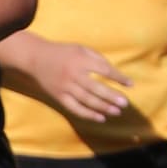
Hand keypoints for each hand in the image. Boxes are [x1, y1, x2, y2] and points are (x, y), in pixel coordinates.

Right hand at [0, 32, 132, 125]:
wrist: (36, 58)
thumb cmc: (63, 52)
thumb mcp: (81, 49)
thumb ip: (97, 59)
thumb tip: (114, 73)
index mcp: (81, 61)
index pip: (104, 70)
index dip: (118, 78)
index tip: (130, 84)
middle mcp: (74, 75)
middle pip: (96, 88)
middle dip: (112, 96)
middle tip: (125, 103)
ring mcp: (66, 87)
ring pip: (87, 100)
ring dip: (103, 107)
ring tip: (117, 112)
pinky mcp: (59, 97)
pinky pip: (75, 108)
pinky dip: (88, 114)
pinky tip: (100, 118)